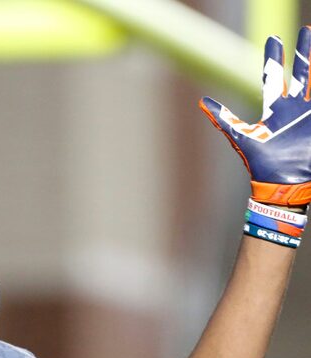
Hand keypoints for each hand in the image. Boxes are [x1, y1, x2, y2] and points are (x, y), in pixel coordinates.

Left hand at [200, 26, 310, 206]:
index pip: (274, 77)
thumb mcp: (240, 136)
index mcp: (275, 108)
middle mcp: (294, 107)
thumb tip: (201, 102)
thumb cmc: (262, 163)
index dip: (274, 58)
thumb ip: (223, 119)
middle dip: (305, 52)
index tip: (275, 38)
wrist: (284, 182)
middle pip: (302, 73)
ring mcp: (309, 114)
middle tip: (306, 31)